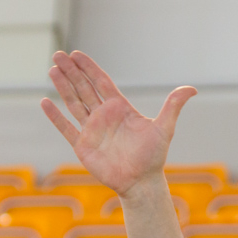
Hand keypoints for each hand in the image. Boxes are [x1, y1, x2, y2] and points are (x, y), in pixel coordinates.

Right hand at [41, 51, 196, 197]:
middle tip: (58, 54)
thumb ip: (174, 106)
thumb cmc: (153, 156)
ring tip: (52, 69)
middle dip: (71, 71)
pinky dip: (55, 116)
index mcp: (120, 108)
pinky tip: (45, 102)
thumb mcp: (164, 127)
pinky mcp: (83, 146)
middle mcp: (104, 116)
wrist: (142, 182)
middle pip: (84, 88)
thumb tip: (192, 88)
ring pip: (73, 103)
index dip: (89, 67)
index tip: (76, 54)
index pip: (101, 82)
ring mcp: (92, 130)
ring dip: (62, 87)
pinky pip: (66, 128)